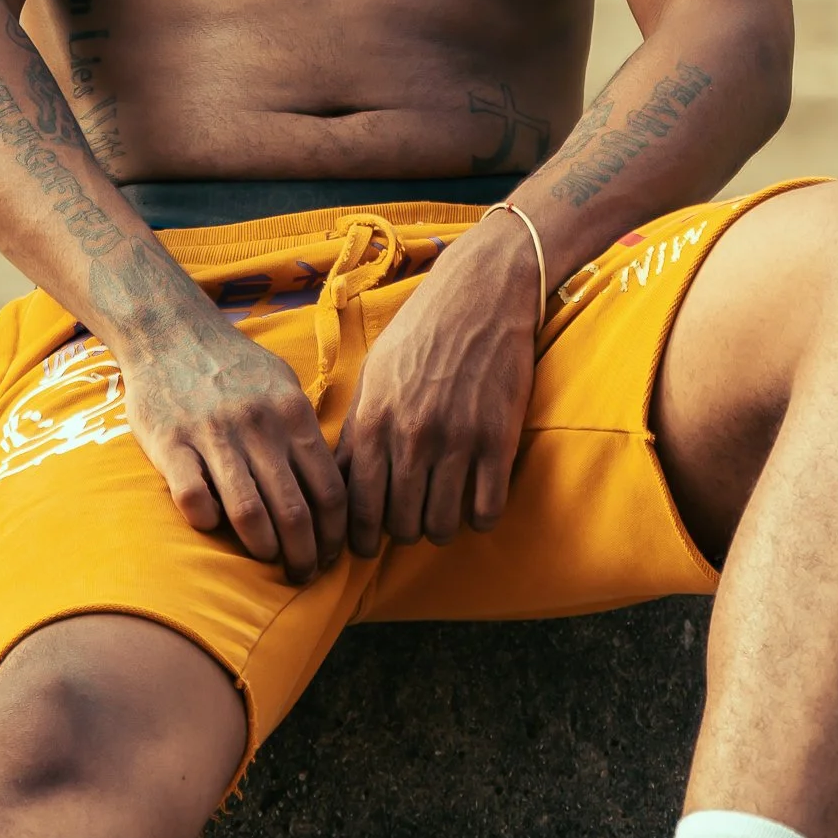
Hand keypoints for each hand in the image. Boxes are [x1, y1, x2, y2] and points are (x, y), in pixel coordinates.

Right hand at [120, 306, 349, 579]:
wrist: (169, 331)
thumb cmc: (233, 365)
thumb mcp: (283, 385)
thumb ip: (306, 430)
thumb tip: (334, 483)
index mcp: (292, 414)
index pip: (330, 490)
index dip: (336, 533)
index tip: (334, 554)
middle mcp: (258, 427)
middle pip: (295, 512)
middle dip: (305, 555)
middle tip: (304, 573)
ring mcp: (213, 435)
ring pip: (249, 514)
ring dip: (264, 548)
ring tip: (268, 561)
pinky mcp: (170, 443)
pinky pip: (194, 498)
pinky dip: (207, 521)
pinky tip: (214, 526)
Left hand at [336, 214, 541, 555]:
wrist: (481, 292)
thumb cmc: (421, 332)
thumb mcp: (374, 374)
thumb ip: (358, 429)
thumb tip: (338, 481)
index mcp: (374, 420)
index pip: (357, 508)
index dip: (358, 538)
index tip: (364, 545)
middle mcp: (411, 436)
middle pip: (400, 526)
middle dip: (401, 533)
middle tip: (408, 523)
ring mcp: (457, 439)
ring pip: (442, 525)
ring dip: (441, 527)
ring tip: (442, 513)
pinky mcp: (498, 439)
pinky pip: (486, 510)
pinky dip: (479, 516)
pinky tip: (476, 500)